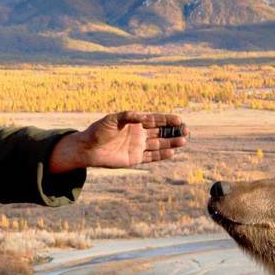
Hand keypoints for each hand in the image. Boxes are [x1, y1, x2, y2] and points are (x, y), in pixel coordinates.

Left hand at [48, 111, 187, 172]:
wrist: (88, 149)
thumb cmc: (98, 131)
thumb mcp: (112, 120)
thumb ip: (128, 117)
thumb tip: (143, 116)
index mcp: (134, 122)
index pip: (155, 120)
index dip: (167, 120)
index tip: (179, 120)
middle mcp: (139, 134)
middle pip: (160, 132)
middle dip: (173, 131)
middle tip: (186, 130)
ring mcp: (138, 147)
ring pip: (159, 144)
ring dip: (171, 143)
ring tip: (183, 141)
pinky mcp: (135, 159)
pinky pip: (152, 157)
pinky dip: (162, 155)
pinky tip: (172, 152)